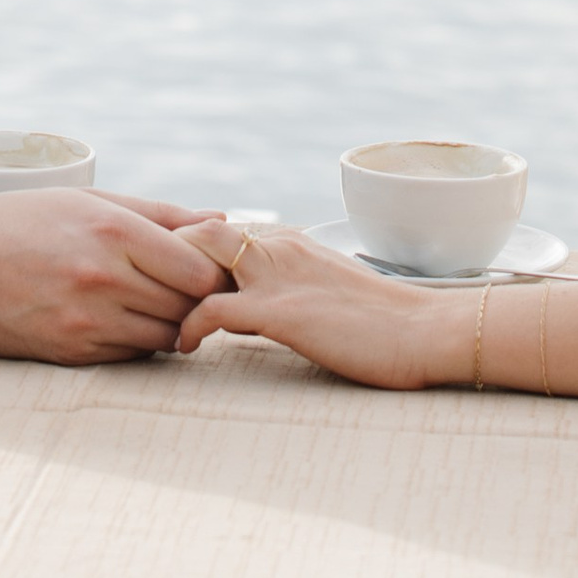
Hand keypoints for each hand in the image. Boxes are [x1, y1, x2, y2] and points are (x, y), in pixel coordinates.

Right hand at [0, 188, 227, 360]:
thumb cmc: (20, 220)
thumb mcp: (88, 199)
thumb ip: (160, 214)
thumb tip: (222, 220)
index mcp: (112, 230)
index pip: (199, 271)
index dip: (212, 272)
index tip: (205, 266)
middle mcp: (103, 278)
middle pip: (186, 307)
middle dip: (195, 300)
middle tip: (185, 288)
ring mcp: (84, 322)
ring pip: (162, 337)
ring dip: (168, 324)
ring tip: (150, 301)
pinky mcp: (68, 354)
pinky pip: (128, 355)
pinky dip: (136, 341)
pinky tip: (119, 318)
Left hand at [173, 222, 469, 389]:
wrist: (424, 332)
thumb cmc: (385, 323)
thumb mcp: (330, 292)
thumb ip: (294, 287)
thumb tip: (264, 303)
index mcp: (292, 242)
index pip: (223, 231)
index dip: (189, 251)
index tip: (169, 277)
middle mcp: (280, 248)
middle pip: (201, 231)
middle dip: (169, 258)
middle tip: (152, 295)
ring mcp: (279, 277)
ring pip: (199, 258)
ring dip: (171, 286)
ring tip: (160, 318)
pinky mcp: (280, 312)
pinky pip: (213, 308)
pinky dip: (189, 326)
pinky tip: (186, 346)